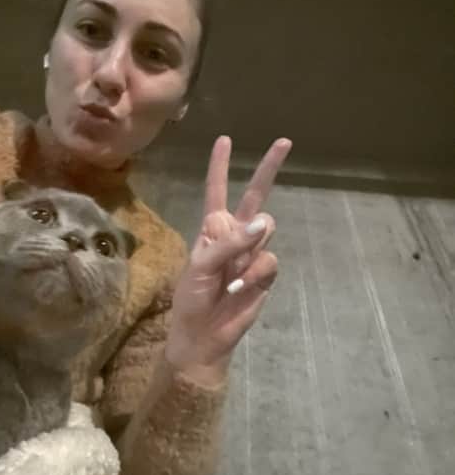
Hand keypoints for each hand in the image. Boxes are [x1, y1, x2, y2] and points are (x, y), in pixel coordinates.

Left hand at [165, 136, 291, 385]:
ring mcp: (252, 253)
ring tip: (230, 276)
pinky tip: (238, 289)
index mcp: (212, 229)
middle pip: (254, 197)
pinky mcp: (265, 274)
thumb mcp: (199, 266)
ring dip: (249, 249)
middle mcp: (234, 235)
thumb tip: (263, 223)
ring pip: (265, 231)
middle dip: (268, 169)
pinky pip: (269, 261)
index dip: (219, 167)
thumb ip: (228, 243)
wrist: (204, 334)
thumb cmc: (192, 298)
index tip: (224, 140)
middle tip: (284, 141)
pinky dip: (253, 275)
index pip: (216, 192)